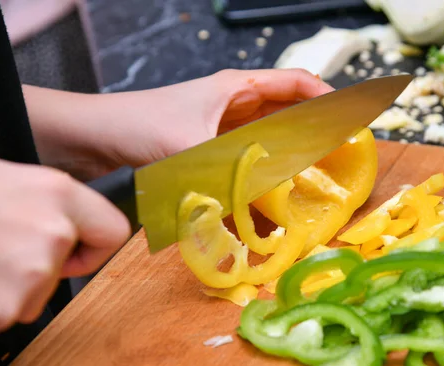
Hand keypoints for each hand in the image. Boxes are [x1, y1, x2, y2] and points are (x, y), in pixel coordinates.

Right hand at [0, 158, 129, 333]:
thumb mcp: (16, 182)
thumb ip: (56, 207)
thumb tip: (79, 235)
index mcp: (59, 193)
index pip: (114, 232)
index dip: (91, 246)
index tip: (71, 248)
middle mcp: (53, 231)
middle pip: (66, 270)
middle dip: (38, 265)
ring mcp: (29, 273)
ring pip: (35, 295)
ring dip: (8, 285)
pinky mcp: (2, 308)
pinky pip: (5, 313)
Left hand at [23, 68, 333, 180]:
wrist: (91, 138)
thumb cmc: (138, 126)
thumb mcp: (193, 148)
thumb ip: (234, 175)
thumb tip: (271, 204)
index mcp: (236, 88)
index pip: (297, 83)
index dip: (329, 98)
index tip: (353, 120)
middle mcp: (234, 106)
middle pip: (288, 112)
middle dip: (316, 131)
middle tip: (341, 156)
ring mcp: (221, 130)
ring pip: (270, 139)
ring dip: (291, 155)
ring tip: (316, 176)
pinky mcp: (208, 152)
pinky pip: (248, 160)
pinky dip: (264, 173)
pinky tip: (274, 192)